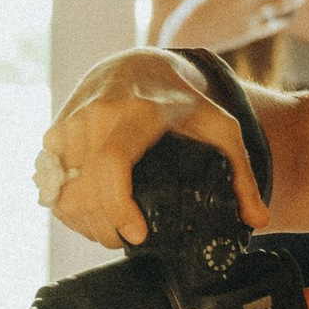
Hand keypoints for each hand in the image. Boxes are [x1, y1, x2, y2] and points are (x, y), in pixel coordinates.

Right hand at [41, 48, 264, 249]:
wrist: (138, 65)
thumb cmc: (182, 101)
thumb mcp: (221, 128)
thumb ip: (241, 174)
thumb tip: (257, 220)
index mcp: (137, 112)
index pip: (113, 164)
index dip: (117, 207)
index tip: (135, 235)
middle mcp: (97, 114)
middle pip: (85, 190)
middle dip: (105, 228)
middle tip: (128, 242)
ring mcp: (71, 123)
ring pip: (64, 191)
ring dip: (83, 222)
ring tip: (109, 232)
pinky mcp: (54, 133)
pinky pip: (51, 183)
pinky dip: (67, 208)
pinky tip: (89, 216)